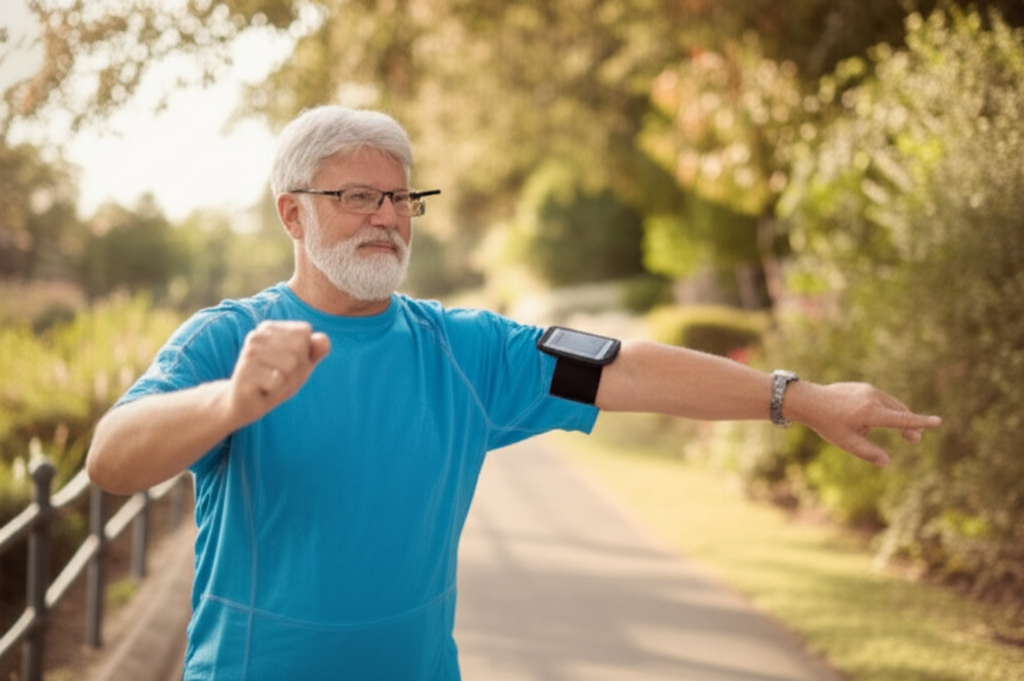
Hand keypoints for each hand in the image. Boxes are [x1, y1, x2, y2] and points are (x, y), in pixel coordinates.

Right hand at [227, 321, 330, 425]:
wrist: (243, 405)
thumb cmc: (275, 381)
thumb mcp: (301, 364)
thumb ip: (315, 350)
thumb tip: (324, 339)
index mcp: (269, 328)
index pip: (304, 332)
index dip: (304, 353)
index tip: (288, 365)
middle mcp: (256, 335)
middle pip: (299, 348)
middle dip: (296, 369)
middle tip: (279, 378)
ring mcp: (248, 353)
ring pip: (290, 364)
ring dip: (286, 381)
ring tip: (271, 384)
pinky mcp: (245, 372)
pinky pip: (278, 380)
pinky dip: (276, 390)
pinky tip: (263, 391)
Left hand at [789, 382, 941, 465]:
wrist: (810, 401)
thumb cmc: (828, 424)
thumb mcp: (847, 442)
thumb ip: (868, 453)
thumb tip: (887, 461)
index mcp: (871, 413)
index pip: (902, 419)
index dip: (920, 422)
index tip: (938, 422)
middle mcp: (873, 398)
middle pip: (900, 412)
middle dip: (909, 425)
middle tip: (913, 439)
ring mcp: (869, 390)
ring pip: (892, 404)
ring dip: (896, 417)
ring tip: (897, 432)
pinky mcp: (864, 387)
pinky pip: (881, 399)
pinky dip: (885, 410)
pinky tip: (873, 420)